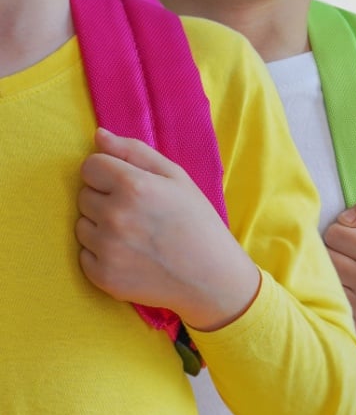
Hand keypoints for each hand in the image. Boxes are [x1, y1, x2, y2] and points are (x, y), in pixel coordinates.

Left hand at [75, 128, 259, 330]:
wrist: (213, 278)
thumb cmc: (198, 223)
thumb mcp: (177, 178)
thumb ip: (135, 152)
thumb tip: (99, 136)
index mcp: (133, 186)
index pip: (90, 167)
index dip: (109, 175)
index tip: (130, 188)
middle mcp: (115, 216)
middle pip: (84, 196)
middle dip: (105, 201)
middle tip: (138, 216)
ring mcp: (107, 249)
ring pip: (82, 226)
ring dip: (101, 229)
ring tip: (136, 237)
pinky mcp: (104, 276)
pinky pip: (84, 256)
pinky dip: (102, 256)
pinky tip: (131, 257)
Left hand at [323, 194, 355, 335]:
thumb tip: (343, 219)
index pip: (334, 234)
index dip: (341, 231)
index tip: (354, 238)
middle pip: (325, 257)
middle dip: (334, 251)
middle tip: (350, 255)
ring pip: (323, 281)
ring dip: (331, 273)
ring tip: (349, 271)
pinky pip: (330, 306)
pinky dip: (333, 297)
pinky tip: (348, 291)